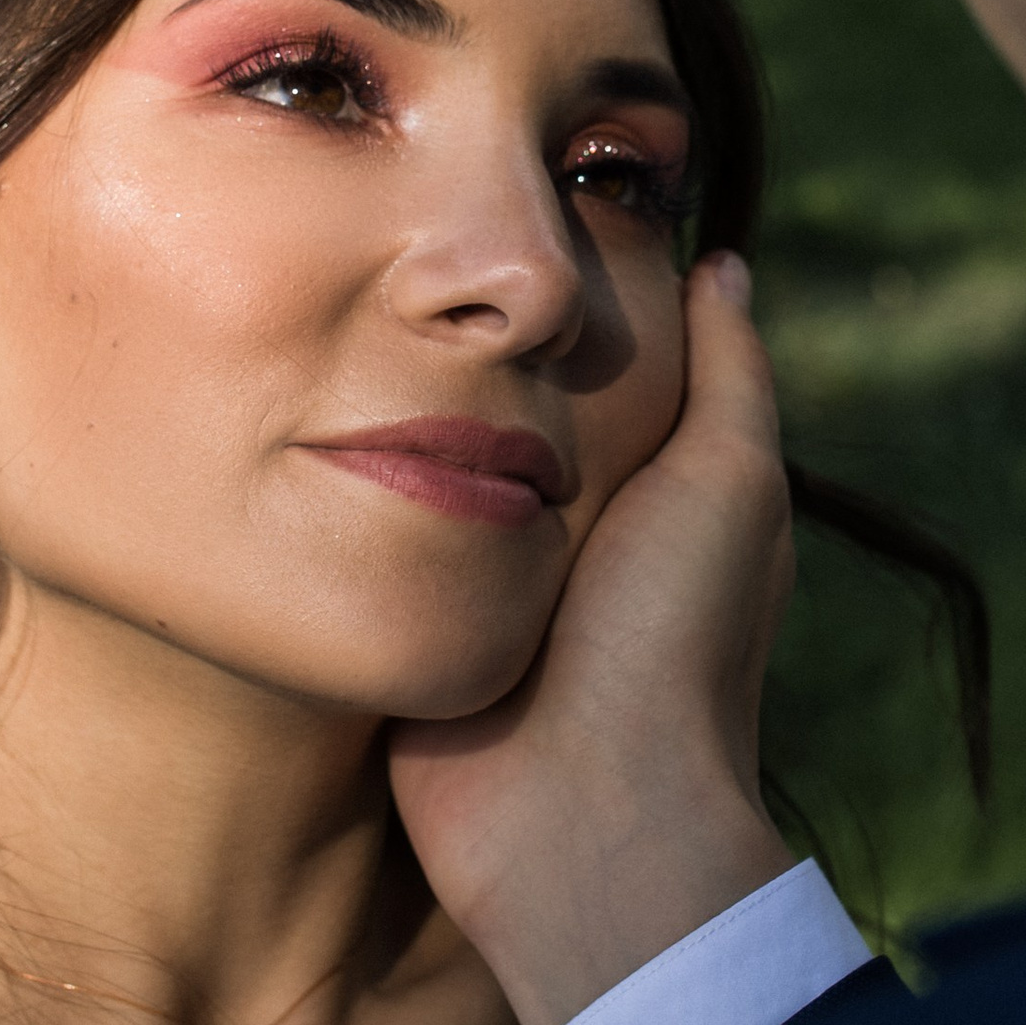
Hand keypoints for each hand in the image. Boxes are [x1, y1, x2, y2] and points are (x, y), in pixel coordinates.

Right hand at [390, 253, 797, 1024]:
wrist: (577, 814)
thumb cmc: (671, 640)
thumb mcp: (726, 480)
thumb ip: (729, 374)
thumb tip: (726, 261)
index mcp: (660, 504)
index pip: (615, 374)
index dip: (574, 302)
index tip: (515, 210)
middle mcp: (576, 542)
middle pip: (512, 416)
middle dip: (464, 352)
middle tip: (393, 247)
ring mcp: (489, 591)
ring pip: (436, 473)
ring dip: (394, 419)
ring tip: (327, 310)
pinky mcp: (416, 631)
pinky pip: (376, 547)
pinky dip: (352, 501)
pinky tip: (296, 417)